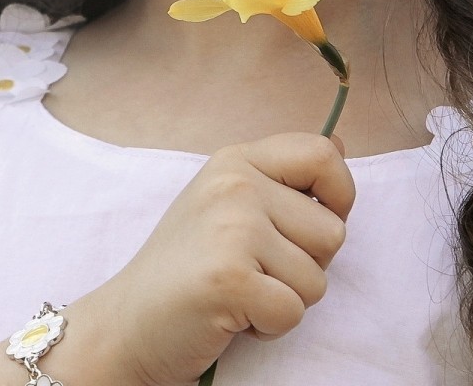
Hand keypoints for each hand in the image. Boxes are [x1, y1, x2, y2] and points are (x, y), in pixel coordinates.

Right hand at [83, 131, 353, 385]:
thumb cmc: (185, 267)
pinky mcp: (230, 278)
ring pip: (317, 279)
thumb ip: (283, 177)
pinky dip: (268, 328)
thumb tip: (343, 144)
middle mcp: (234, 185)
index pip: (323, 155)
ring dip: (285, 300)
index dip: (338, 196)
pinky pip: (293, 313)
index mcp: (236, 161)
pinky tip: (231, 315)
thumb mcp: (228, 204)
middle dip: (305, 266)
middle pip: (332, 232)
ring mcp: (231, 229)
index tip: (306, 228)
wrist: (129, 321)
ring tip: (239, 292)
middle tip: (253, 270)